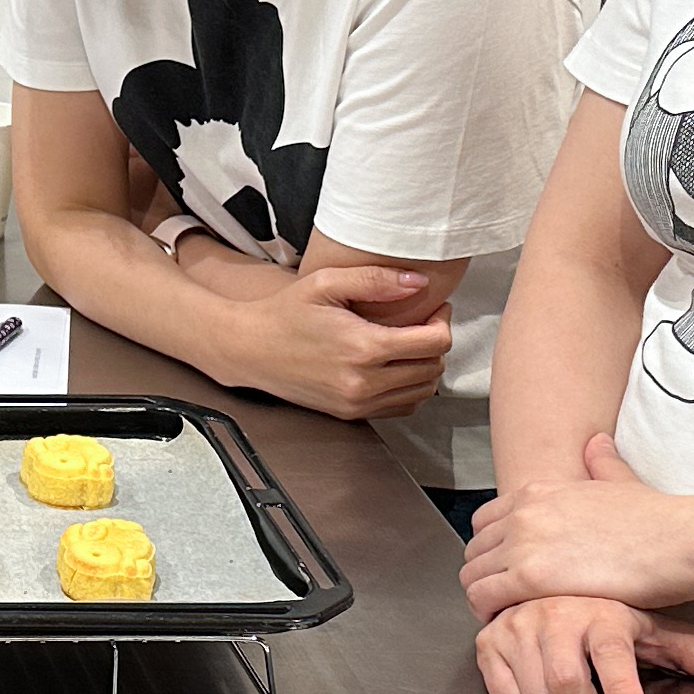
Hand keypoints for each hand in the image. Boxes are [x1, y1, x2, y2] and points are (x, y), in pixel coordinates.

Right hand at [205, 261, 453, 420]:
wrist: (250, 349)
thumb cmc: (285, 313)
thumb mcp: (326, 282)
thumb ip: (376, 279)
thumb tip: (420, 282)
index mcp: (363, 347)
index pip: (434, 343)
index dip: (443, 321)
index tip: (435, 308)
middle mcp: (364, 382)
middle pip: (434, 368)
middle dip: (437, 342)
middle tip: (424, 322)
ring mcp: (357, 402)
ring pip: (423, 391)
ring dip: (426, 367)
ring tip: (410, 344)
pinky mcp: (351, 413)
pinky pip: (402, 407)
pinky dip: (410, 388)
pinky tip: (396, 366)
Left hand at [460, 434, 693, 615]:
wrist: (678, 541)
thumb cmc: (658, 520)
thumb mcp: (621, 481)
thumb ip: (602, 464)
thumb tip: (596, 442)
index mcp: (537, 492)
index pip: (485, 522)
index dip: (493, 550)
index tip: (507, 571)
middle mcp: (522, 513)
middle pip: (475, 550)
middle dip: (486, 575)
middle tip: (506, 599)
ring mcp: (522, 543)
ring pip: (471, 576)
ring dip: (485, 597)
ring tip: (508, 615)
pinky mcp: (529, 577)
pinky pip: (482, 597)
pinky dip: (487, 613)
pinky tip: (509, 623)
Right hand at [475, 595, 693, 693]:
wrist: (553, 583)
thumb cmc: (607, 616)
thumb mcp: (656, 632)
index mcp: (603, 614)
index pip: (611, 656)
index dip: (621, 692)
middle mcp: (556, 615)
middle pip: (565, 686)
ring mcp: (518, 626)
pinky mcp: (489, 640)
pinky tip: (538, 685)